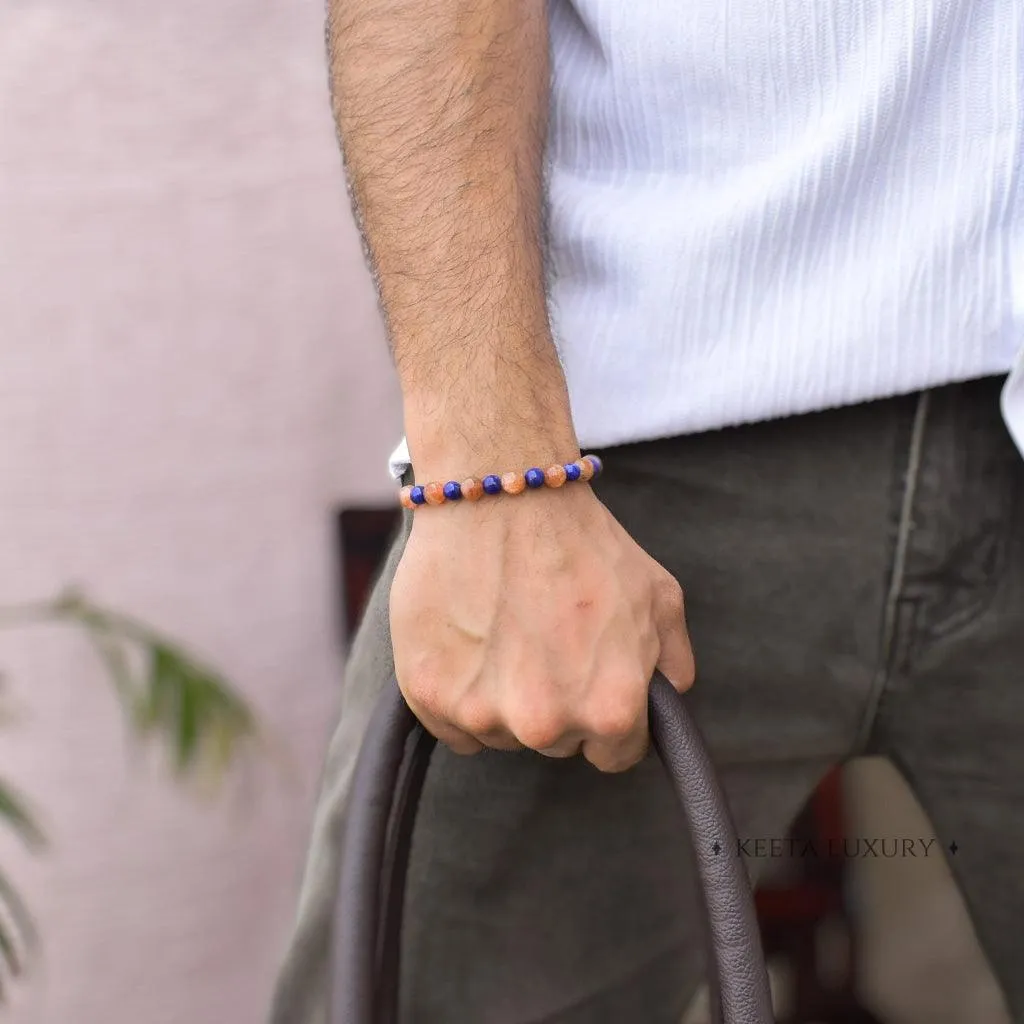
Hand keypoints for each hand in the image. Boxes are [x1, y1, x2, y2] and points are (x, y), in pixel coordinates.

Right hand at [389, 479, 694, 771]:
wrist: (500, 496)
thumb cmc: (582, 542)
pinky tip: (470, 640)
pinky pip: (452, 726)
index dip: (605, 712)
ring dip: (503, 698)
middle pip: (555, 743)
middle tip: (543, 638)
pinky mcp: (429, 695)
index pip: (614, 753)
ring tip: (504, 629)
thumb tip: (665, 706)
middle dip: (556, 702)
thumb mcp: (659, 597)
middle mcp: (545, 725)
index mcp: (610, 710)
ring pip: (501, 734)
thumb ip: (672, 666)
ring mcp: (481, 713)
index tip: (588, 676)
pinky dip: (459, 692)